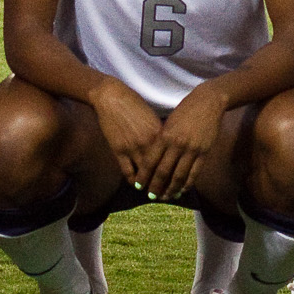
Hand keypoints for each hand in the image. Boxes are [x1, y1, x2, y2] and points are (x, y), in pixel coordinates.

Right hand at [88, 76, 165, 192]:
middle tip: (168, 195)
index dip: (176, 175)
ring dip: (149, 187)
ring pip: (145, 175)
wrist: (113, 97)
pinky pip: (128, 172)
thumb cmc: (135, 105)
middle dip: (165, 186)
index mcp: (161, 134)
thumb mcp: (153, 119)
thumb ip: (161, 135)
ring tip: (153, 194)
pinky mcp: (119, 150)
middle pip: (160, 171)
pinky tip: (136, 185)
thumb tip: (169, 148)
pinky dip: (133, 181)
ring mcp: (133, 148)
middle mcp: (149, 143)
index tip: (180, 185)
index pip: (172, 160)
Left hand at [146, 83, 228, 203]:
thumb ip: (161, 140)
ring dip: (171, 189)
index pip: (151, 161)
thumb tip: (152, 159)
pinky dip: (187, 184)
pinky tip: (182, 190)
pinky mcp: (204, 152)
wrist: (207, 102)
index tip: (139, 186)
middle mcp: (176, 144)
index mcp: (164, 135)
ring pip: (179, 176)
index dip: (144, 176)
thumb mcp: (168, 123)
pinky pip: (194, 173)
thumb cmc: (184, 111)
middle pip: (163, 172)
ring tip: (166, 197)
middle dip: (156, 186)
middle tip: (151, 196)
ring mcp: (191, 149)